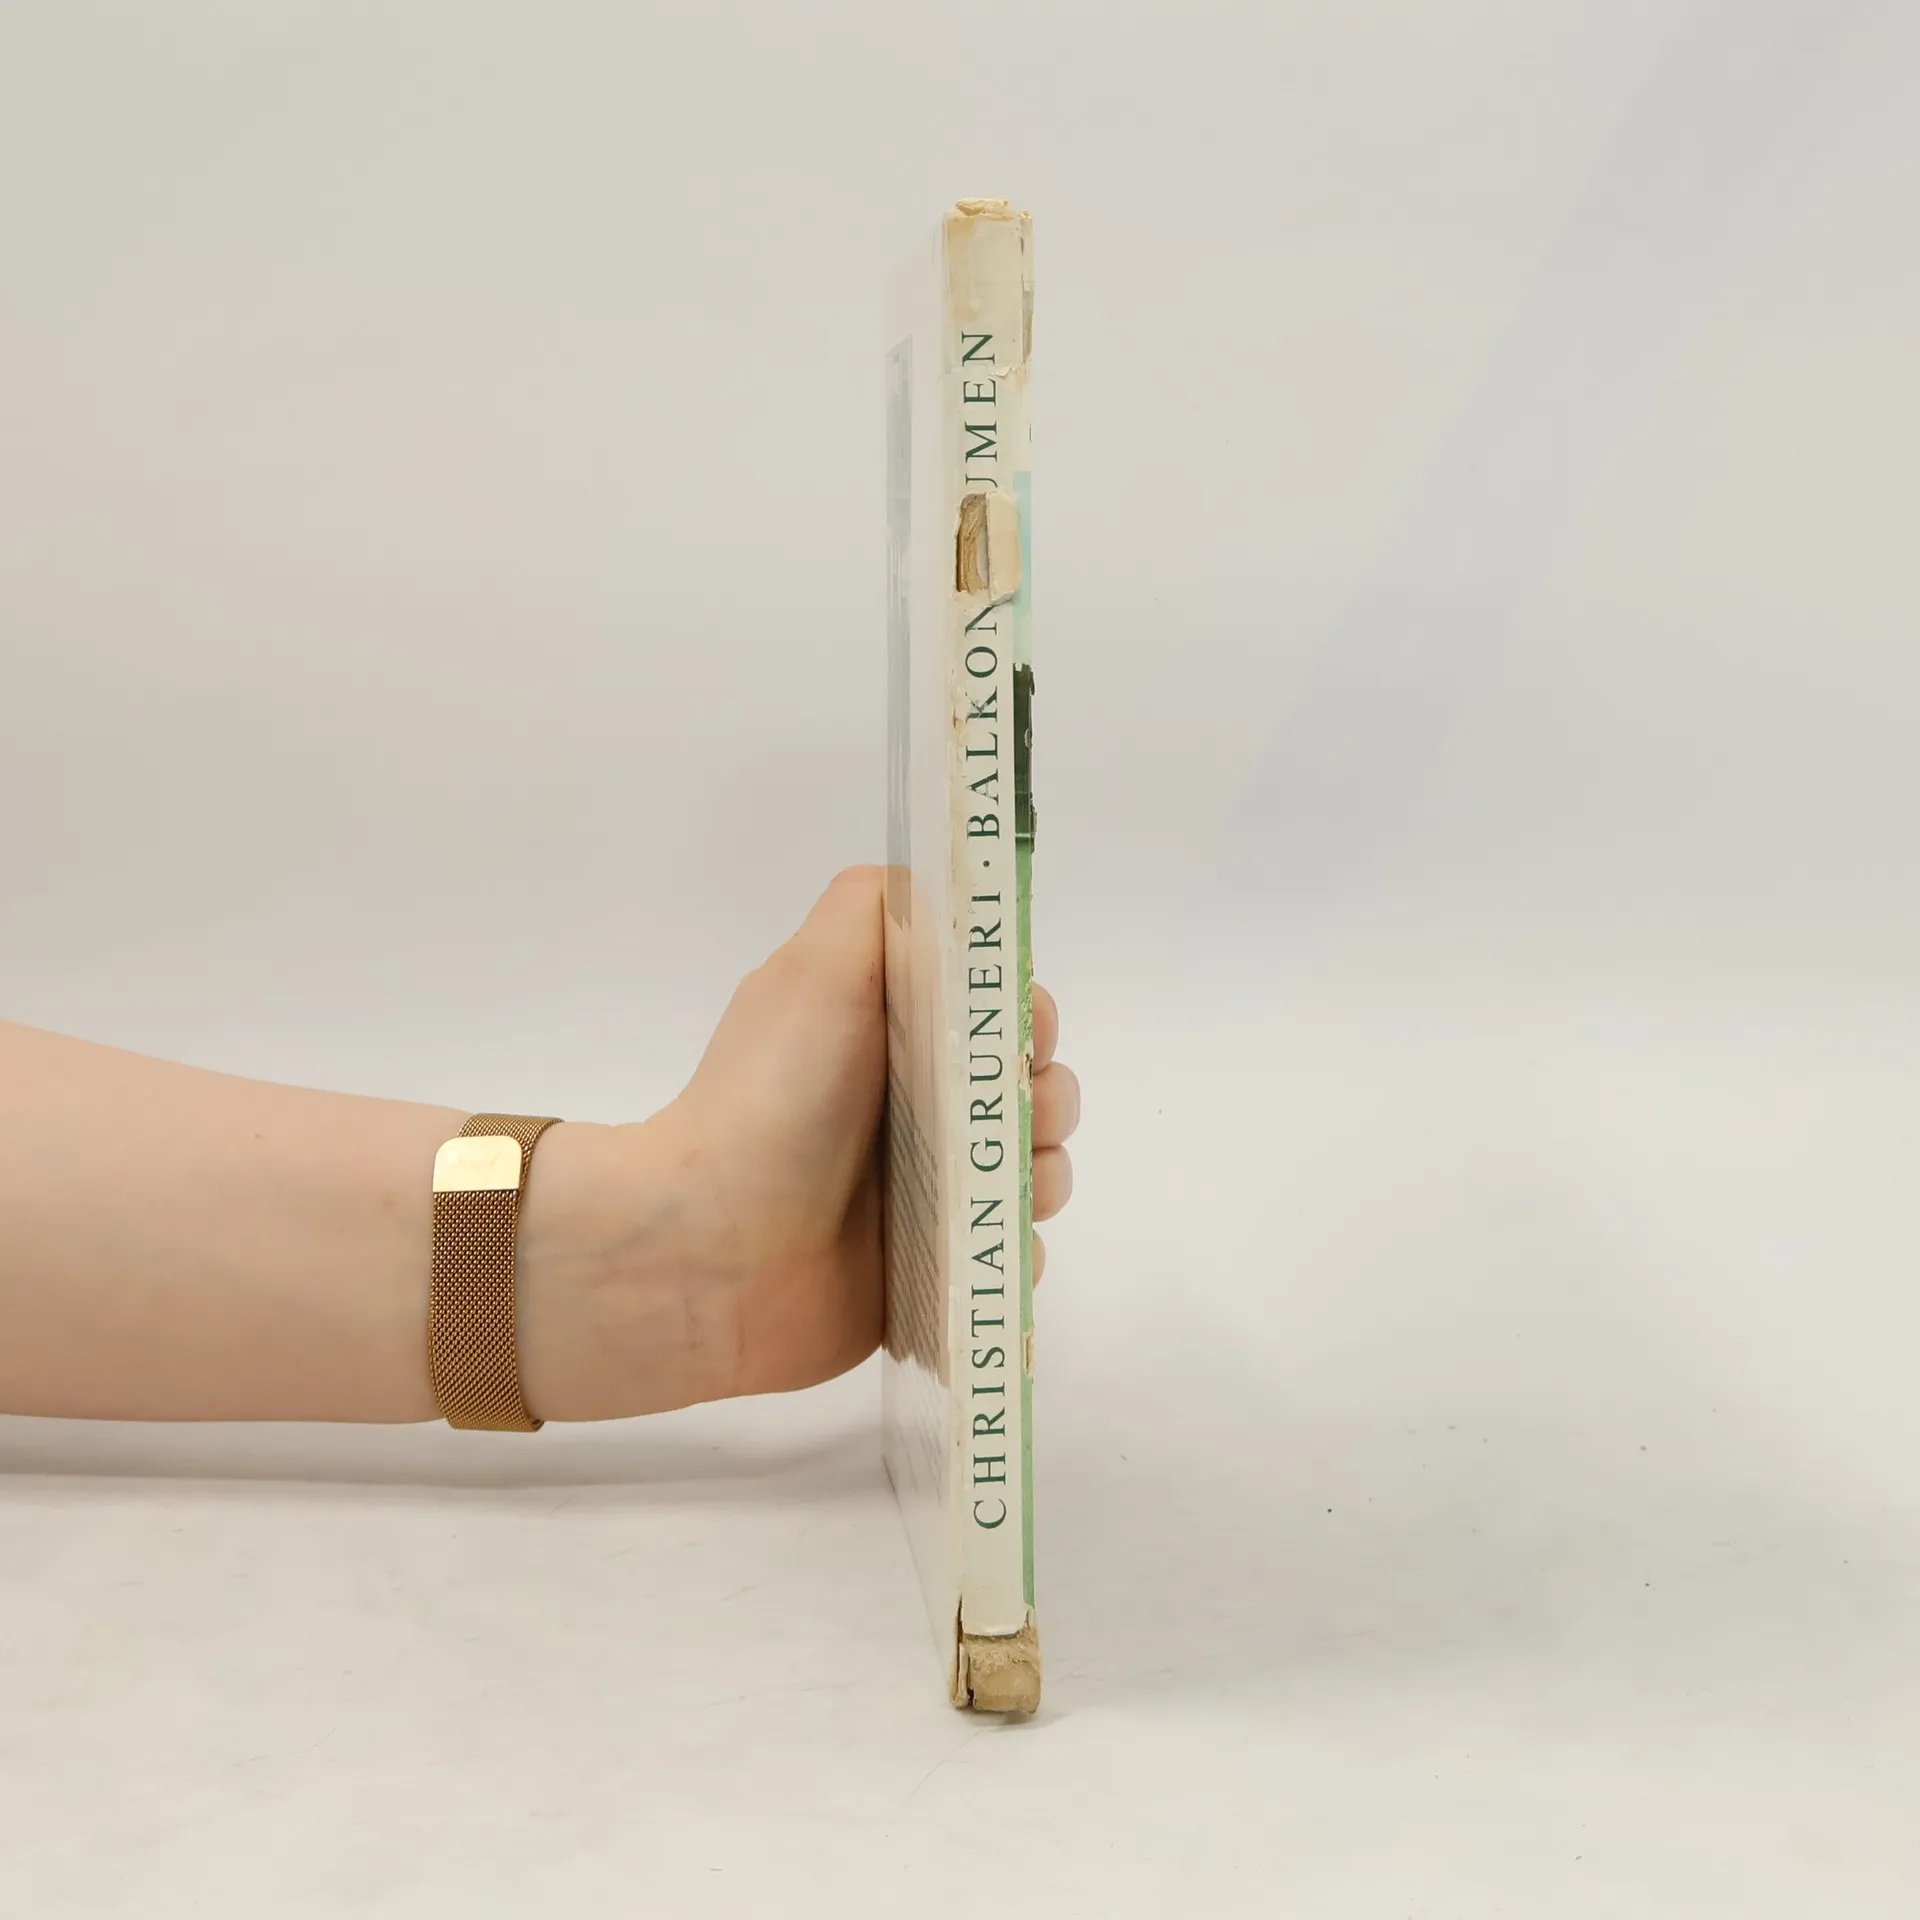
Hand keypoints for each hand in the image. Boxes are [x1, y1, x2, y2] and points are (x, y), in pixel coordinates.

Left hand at [518, 867, 1079, 1420]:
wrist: (714, 1249)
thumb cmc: (772, 1098)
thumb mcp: (814, 967)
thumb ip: (874, 907)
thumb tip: (940, 885)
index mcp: (890, 1037)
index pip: (995, 1012)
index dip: (1023, 1014)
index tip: (1020, 1028)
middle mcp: (912, 1111)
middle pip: (1030, 1089)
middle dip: (1047, 1095)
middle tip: (1013, 1113)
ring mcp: (926, 1196)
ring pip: (1035, 1172)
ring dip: (1042, 1173)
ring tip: (999, 1187)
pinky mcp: (934, 1271)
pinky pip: (1012, 1257)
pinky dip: (1016, 1250)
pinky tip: (986, 1243)